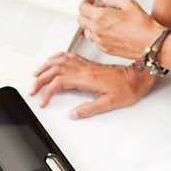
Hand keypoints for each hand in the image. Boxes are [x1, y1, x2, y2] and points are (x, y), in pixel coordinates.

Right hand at [30, 51, 152, 118]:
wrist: (138, 76)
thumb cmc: (127, 88)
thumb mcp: (109, 103)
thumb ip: (88, 109)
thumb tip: (72, 114)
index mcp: (87, 78)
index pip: (59, 82)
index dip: (48, 91)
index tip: (44, 101)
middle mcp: (85, 69)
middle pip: (55, 69)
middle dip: (40, 79)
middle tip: (33, 89)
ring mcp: (86, 64)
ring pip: (60, 60)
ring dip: (46, 66)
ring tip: (36, 74)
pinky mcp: (89, 62)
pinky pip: (69, 55)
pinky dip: (57, 57)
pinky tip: (53, 60)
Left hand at [77, 0, 164, 59]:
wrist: (150, 43)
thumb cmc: (143, 26)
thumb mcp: (129, 4)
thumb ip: (113, 1)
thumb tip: (106, 2)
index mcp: (101, 17)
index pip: (82, 8)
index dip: (85, 2)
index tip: (90, 1)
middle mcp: (97, 30)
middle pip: (81, 20)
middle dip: (86, 13)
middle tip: (94, 10)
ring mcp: (100, 41)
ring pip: (87, 32)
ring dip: (91, 25)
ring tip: (102, 21)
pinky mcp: (105, 50)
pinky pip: (95, 41)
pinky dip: (98, 35)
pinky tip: (109, 31)